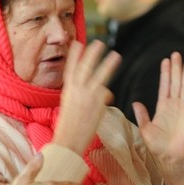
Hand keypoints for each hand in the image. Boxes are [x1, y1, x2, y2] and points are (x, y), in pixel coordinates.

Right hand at [53, 40, 120, 154]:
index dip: (75, 56)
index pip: (71, 68)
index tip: (78, 43)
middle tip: (99, 43)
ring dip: (108, 65)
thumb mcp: (69, 107)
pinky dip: (106, 96)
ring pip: (99, 76)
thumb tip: (102, 92)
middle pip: (85, 67)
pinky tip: (109, 96)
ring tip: (116, 55)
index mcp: (67, 90)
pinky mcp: (97, 105)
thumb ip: (82, 96)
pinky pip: (104, 95)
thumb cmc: (67, 128)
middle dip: (92, 54)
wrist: (67, 142)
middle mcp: (76, 90)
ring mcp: (87, 96)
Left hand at [132, 52, 183, 184]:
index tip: (165, 61)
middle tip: (177, 54)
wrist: (171, 158)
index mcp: (163, 108)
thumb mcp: (146, 130)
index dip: (165, 73)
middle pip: (176, 82)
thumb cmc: (159, 147)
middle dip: (176, 68)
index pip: (164, 86)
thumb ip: (142, 115)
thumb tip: (135, 103)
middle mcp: (175, 106)